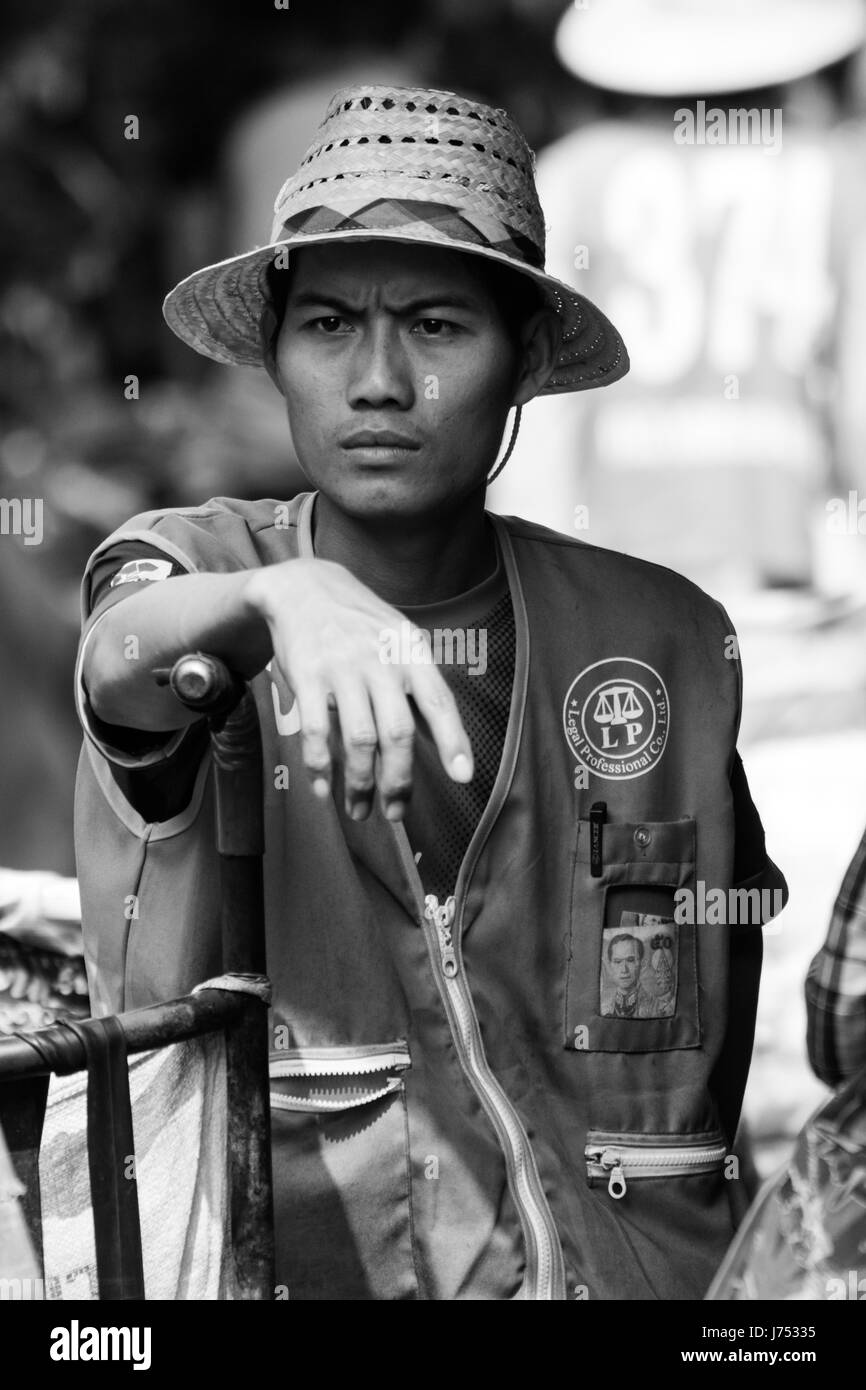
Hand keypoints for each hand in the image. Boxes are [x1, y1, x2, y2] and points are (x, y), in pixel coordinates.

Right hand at [244, 558, 472, 819]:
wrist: (303, 588)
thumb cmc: (361, 625)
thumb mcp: (400, 639)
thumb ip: (420, 685)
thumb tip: (445, 742)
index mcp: (411, 652)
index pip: (439, 701)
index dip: (453, 741)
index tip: (462, 777)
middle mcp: (380, 660)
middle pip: (398, 732)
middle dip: (398, 781)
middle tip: (396, 813)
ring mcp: (342, 669)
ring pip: (358, 740)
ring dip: (360, 784)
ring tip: (360, 810)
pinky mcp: (307, 678)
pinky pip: (316, 733)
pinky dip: (321, 768)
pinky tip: (324, 790)